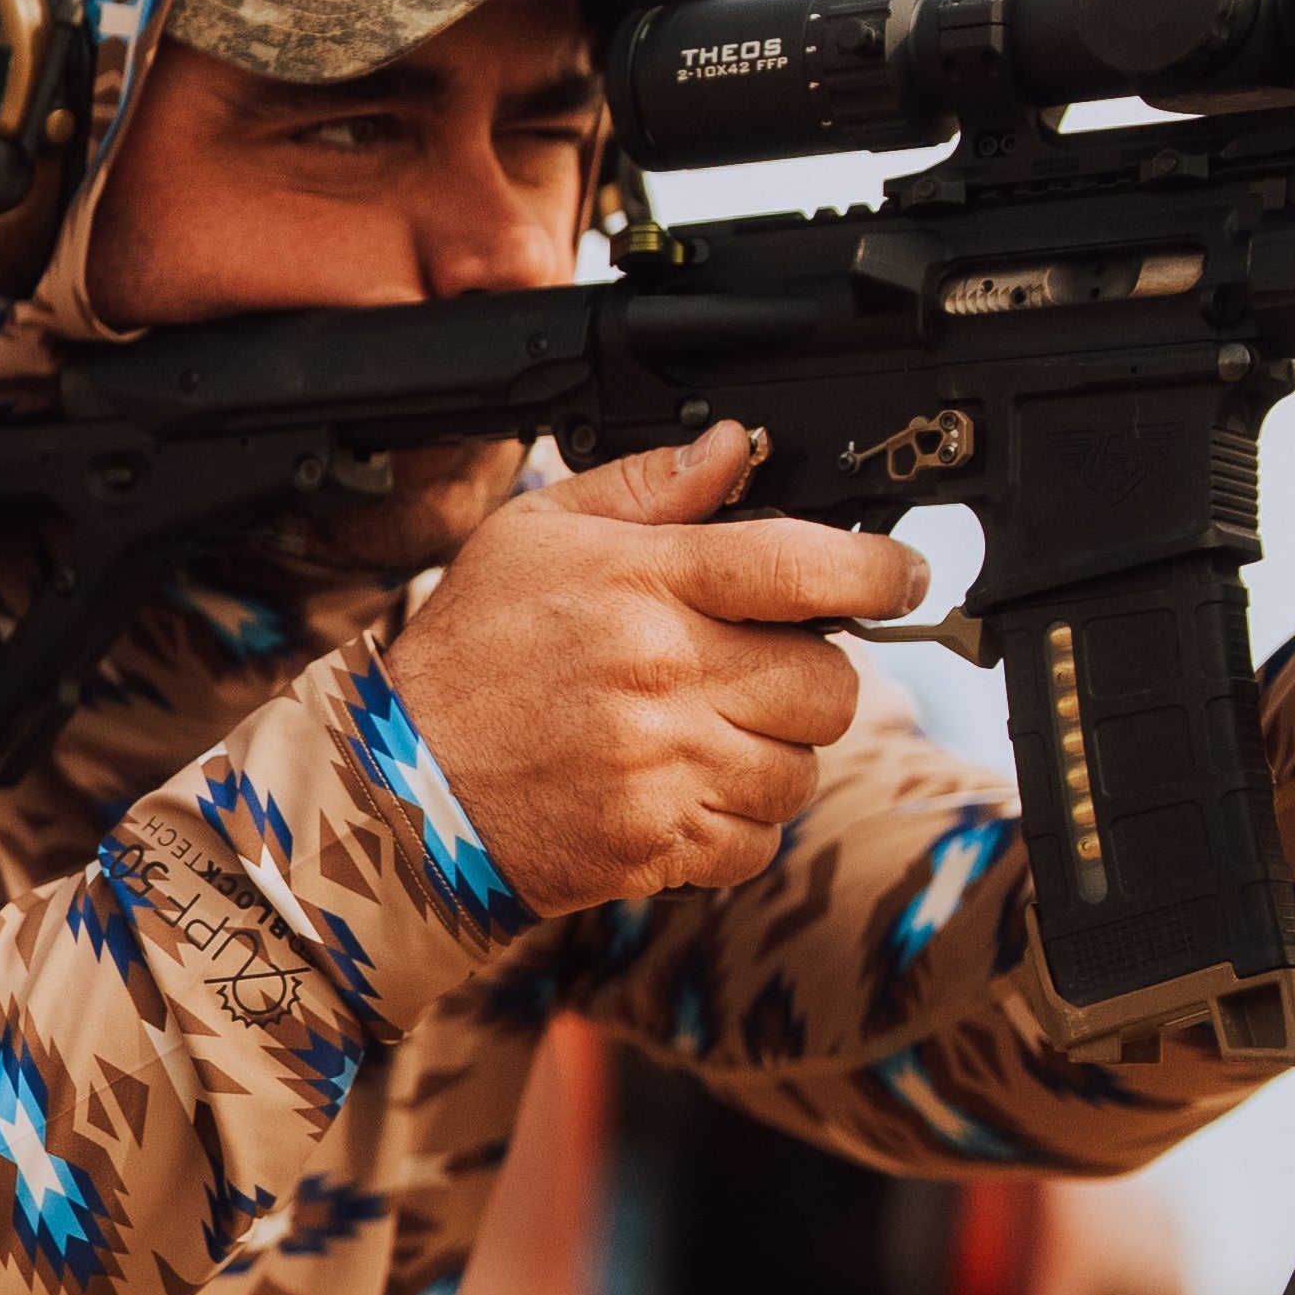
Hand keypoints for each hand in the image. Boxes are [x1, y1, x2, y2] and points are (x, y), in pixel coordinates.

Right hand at [383, 422, 928, 914]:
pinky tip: (684, 791)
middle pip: (828, 683)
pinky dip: (738, 822)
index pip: (802, 566)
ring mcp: (664, 767)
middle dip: (810, 676)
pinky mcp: (657, 843)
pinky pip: (758, 839)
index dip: (876, 570)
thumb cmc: (467, 655)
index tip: (897, 574)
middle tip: (759, 670)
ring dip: (774, 754)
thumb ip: (644, 489)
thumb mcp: (534, 535)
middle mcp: (663, 674)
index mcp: (642, 584)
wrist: (398, 784)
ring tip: (708, 734)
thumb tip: (732, 450)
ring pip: (801, 768)